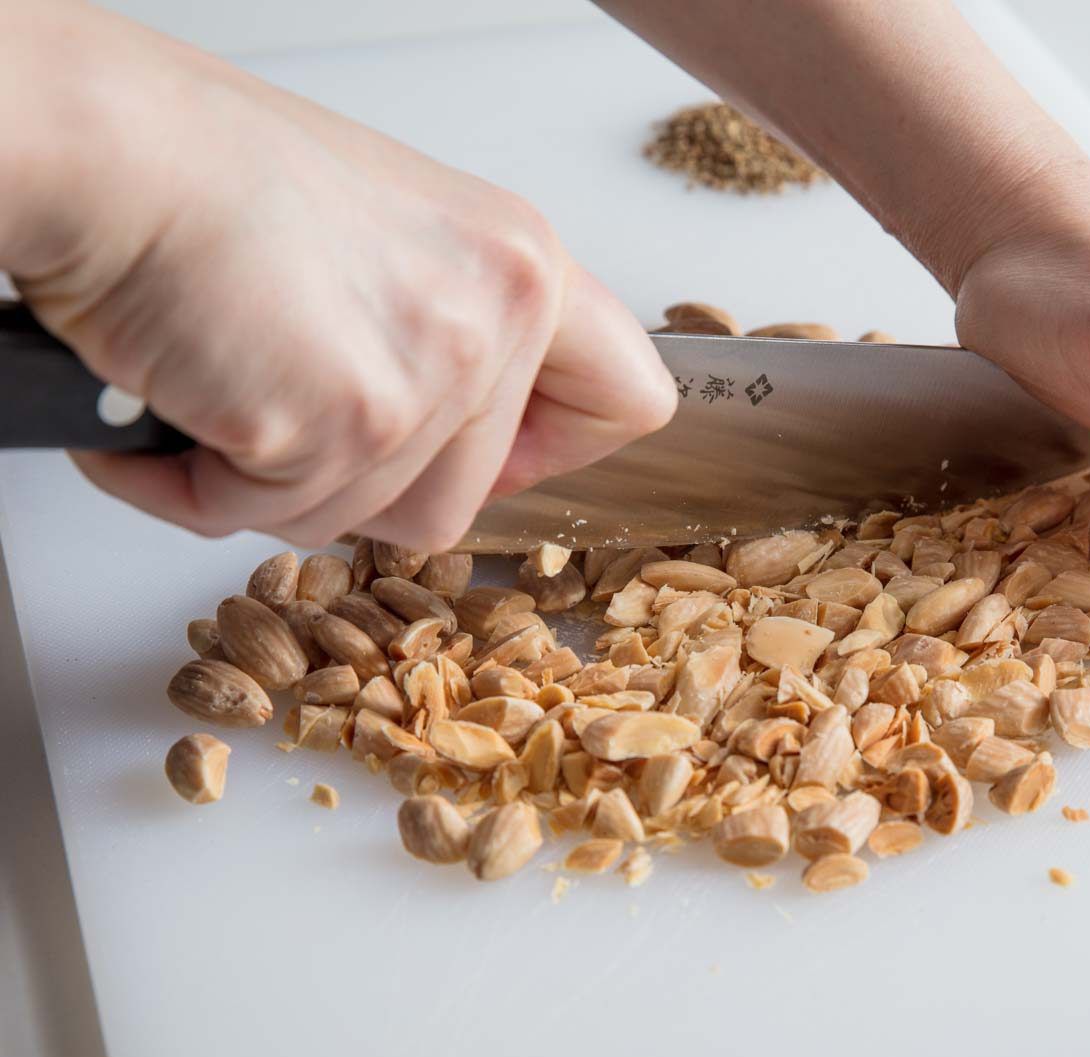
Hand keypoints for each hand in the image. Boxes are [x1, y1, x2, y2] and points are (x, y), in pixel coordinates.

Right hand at [2, 4, 674, 550]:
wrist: (107, 149)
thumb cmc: (215, 171)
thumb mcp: (398, 236)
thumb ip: (458, 332)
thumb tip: (461, 428)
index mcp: (523, 265)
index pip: (631, 402)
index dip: (553, 448)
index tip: (495, 446)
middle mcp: (497, 319)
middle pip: (463, 501)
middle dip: (359, 479)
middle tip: (287, 401)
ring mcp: (427, 379)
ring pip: (366, 522)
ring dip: (274, 482)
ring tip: (218, 384)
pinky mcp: (341, 425)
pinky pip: (267, 517)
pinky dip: (195, 484)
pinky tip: (165, 406)